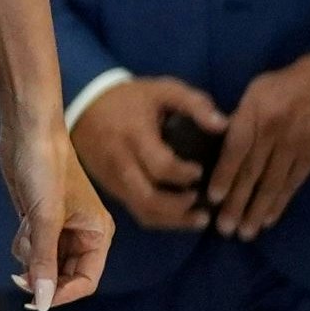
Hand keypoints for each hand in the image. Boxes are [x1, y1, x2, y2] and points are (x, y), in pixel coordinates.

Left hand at [2, 118, 113, 310]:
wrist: (27, 133)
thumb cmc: (45, 168)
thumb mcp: (44, 220)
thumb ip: (44, 263)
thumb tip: (43, 301)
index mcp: (98, 234)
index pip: (85, 281)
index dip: (61, 293)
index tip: (35, 300)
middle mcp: (83, 234)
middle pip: (62, 276)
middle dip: (41, 274)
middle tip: (19, 275)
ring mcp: (60, 228)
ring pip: (42, 263)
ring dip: (29, 253)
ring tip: (27, 226)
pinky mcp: (40, 221)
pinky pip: (30, 247)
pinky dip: (23, 240)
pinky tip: (22, 217)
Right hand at [71, 75, 225, 231]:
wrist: (86, 106)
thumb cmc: (131, 99)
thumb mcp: (163, 90)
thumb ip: (195, 105)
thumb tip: (223, 126)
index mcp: (134, 136)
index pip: (159, 165)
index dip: (183, 175)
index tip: (201, 172)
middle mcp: (121, 163)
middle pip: (148, 198)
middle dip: (179, 207)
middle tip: (203, 202)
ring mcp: (113, 179)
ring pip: (141, 210)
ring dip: (172, 220)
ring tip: (199, 219)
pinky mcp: (111, 188)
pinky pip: (135, 211)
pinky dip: (160, 219)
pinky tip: (180, 217)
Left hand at [203, 55, 309, 240]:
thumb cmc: (290, 84)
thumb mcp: (258, 90)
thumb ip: (241, 118)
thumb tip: (222, 145)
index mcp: (256, 114)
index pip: (235, 150)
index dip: (224, 176)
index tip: (212, 199)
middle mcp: (274, 133)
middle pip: (252, 173)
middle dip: (236, 203)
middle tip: (224, 228)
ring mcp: (295, 147)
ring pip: (272, 184)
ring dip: (257, 210)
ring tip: (244, 232)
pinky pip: (293, 184)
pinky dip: (280, 204)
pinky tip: (268, 219)